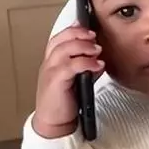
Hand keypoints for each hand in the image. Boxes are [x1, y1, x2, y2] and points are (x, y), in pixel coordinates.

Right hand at [33, 24, 103, 138]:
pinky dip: (86, 62)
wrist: (54, 123)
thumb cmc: (64, 101)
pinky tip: (97, 65)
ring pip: (64, 49)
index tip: (88, 26)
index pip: (59, 37)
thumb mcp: (76, 79)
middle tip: (94, 36)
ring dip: (83, 46)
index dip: (73, 29)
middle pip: (61, 39)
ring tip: (97, 50)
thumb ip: (84, 66)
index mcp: (52, 61)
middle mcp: (49, 64)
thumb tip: (99, 58)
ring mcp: (50, 72)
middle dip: (79, 34)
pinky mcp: (55, 82)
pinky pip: (70, 66)